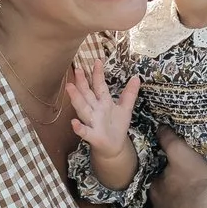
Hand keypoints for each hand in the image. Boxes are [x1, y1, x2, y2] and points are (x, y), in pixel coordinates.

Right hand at [67, 40, 140, 178]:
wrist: (114, 147)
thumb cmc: (117, 126)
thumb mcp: (126, 108)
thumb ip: (130, 94)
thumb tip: (137, 77)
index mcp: (104, 102)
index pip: (100, 86)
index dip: (98, 74)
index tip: (97, 61)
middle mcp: (95, 110)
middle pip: (87, 94)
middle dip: (82, 83)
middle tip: (77, 69)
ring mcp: (92, 122)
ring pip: (83, 109)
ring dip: (76, 99)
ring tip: (70, 88)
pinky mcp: (92, 136)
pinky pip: (84, 132)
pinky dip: (79, 128)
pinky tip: (74, 123)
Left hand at [150, 130, 206, 207]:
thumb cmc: (201, 185)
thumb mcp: (184, 155)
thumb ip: (169, 140)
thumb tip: (159, 128)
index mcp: (156, 192)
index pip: (159, 184)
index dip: (170, 180)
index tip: (184, 179)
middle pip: (162, 206)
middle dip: (172, 202)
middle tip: (192, 197)